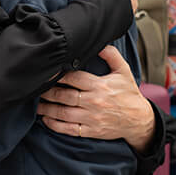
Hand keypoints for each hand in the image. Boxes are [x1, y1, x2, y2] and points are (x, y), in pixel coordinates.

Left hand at [37, 46, 154, 151]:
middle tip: (37, 88)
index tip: (48, 73)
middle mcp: (94, 102)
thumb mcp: (124, 71)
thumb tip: (99, 43)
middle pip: (65, 96)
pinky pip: (69, 129)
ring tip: (36, 104)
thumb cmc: (129, 94)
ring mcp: (91, 118)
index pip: (74, 78)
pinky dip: (55, 125)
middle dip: (48, 92)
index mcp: (100, 85)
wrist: (139, 120)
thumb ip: (111, 55)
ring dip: (47, 109)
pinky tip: (46, 120)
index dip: (58, 75)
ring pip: (63, 113)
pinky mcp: (90, 131)